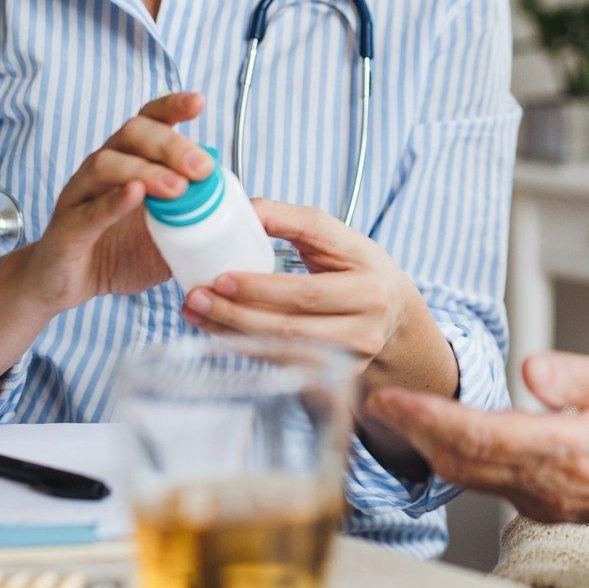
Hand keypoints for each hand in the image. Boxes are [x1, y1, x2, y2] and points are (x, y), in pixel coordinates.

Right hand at [16, 92, 209, 312]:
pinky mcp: (66, 228)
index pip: (149, 120)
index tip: (199, 103)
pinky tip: (135, 196)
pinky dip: (113, 201)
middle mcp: (102, 168)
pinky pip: (88, 209)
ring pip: (107, 164)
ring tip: (177, 188)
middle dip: (170, 145)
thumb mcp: (166, 232)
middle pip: (132, 135)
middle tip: (201, 167)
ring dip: (146, 170)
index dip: (172, 107)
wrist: (65, 285)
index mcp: (129, 160)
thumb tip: (243, 209)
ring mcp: (80, 194)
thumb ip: (195, 215)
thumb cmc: (117, 251)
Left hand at [180, 201, 444, 392]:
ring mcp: (350, 359)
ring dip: (232, 333)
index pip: (308, 292)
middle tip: (197, 297)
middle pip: (290, 327)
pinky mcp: (333, 379)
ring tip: (197, 312)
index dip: (262, 288)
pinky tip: (218, 330)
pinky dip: (244, 347)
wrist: (391, 312)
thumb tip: (247, 209)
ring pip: (280, 351)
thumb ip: (295, 220)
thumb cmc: (358, 267)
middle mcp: (365, 329)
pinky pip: (280, 364)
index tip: (222, 277)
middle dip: (236, 314)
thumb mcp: (338, 237)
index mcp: (370, 287)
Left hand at [364, 352, 588, 587]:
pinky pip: (490, 481)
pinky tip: (451, 437)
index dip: (425, 417)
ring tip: (399, 416)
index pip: (476, 435)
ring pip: (471, 475)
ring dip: (430, 445)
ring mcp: (544, 499)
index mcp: (562, 452)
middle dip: (412, 431)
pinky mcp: (550, 501)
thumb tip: (531, 369)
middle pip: (459, 461)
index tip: (387, 397)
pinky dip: (458, 456)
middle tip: (371, 401)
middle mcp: (544, 485)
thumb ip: (580, 378)